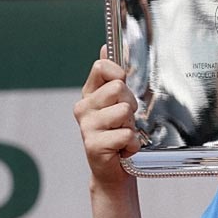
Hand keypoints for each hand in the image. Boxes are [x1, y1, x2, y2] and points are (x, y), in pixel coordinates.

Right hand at [73, 48, 140, 186]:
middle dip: (131, 104)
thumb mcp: (118, 103)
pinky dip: (133, 144)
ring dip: (132, 126)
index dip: (118, 73)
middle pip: (118, 88)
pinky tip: (124, 150)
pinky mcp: (94, 145)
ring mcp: (87, 126)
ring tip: (124, 135)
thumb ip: (112, 76)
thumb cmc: (119, 134)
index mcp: (89, 94)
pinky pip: (127, 134)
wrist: (115, 171)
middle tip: (126, 120)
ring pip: (124, 111)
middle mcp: (83, 108)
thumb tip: (106, 46)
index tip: (124, 83)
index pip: (101, 68)